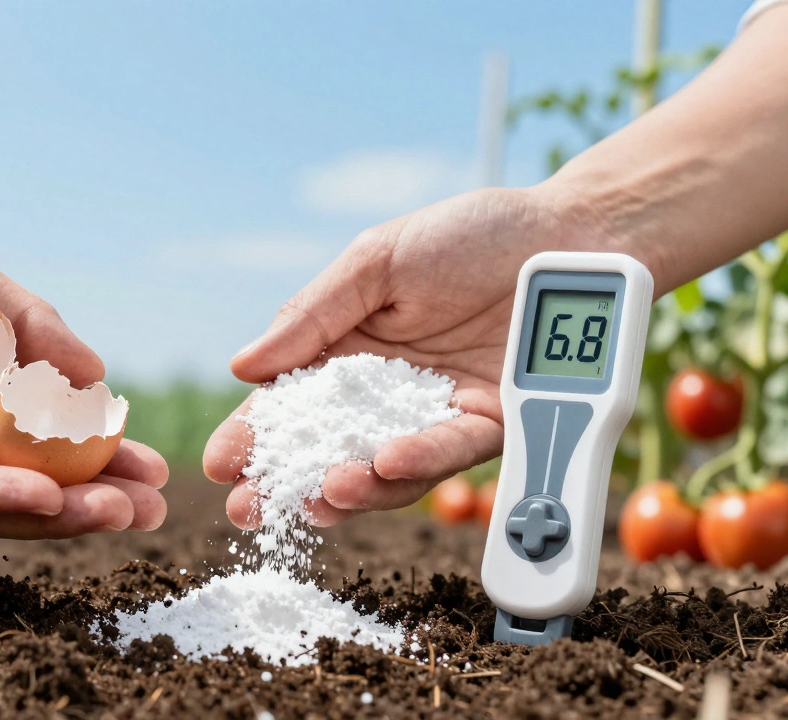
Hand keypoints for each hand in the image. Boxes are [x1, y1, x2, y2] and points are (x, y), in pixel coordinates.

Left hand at [0, 193, 167, 538]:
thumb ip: (28, 321)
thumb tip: (100, 375)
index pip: (43, 441)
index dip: (101, 459)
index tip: (155, 469)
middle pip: (22, 483)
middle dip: (90, 502)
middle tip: (151, 511)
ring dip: (52, 513)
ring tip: (115, 515)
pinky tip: (42, 498)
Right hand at [203, 186, 615, 527]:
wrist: (565, 238)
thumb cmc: (468, 237)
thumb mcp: (375, 262)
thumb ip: (312, 315)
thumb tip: (242, 367)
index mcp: (348, 350)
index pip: (290, 403)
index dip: (254, 435)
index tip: (221, 464)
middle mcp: (387, 393)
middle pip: (328, 448)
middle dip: (287, 483)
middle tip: (252, 511)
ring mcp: (435, 414)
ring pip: (385, 467)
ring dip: (351, 486)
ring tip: (322, 492)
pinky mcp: (490, 426)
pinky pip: (448, 452)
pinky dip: (417, 461)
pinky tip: (385, 462)